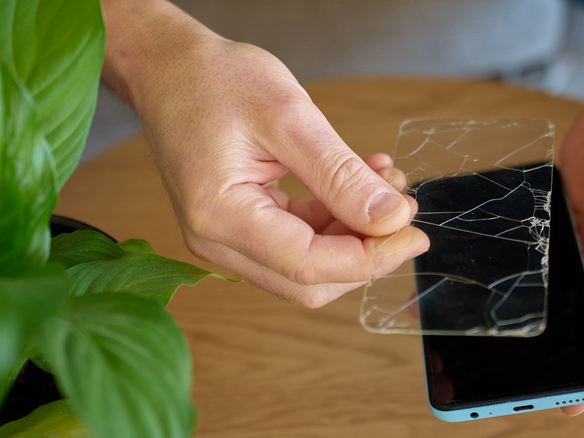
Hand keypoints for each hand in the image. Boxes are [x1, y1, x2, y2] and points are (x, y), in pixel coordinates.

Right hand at [101, 1, 428, 305]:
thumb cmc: (215, 80)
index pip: (308, 265)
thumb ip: (340, 174)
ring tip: (384, 183)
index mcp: (220, 217)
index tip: (414, 233)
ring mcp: (225, 238)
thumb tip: (390, 218)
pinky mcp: (238, 226)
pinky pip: (295, 240)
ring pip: (306, 264)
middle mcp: (216, 240)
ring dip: (353, 232)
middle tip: (403, 208)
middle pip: (308, 279)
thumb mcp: (289, 117)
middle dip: (365, 250)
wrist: (170, 69)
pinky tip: (359, 182)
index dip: (370, 257)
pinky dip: (333, 219)